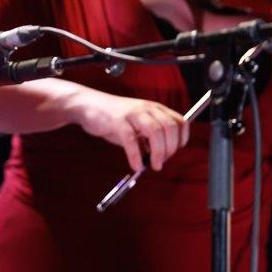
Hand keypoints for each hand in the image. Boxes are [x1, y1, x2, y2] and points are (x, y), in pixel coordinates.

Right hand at [68, 89, 189, 171]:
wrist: (89, 105)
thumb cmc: (114, 118)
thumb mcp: (136, 124)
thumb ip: (148, 138)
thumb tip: (159, 158)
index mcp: (154, 108)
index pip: (179, 121)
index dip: (182, 139)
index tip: (176, 151)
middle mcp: (146, 108)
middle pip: (169, 128)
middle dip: (170, 149)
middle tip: (162, 162)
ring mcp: (132, 114)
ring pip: (155, 132)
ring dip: (158, 152)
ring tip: (154, 165)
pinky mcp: (117, 122)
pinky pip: (131, 141)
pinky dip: (135, 156)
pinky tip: (136, 165)